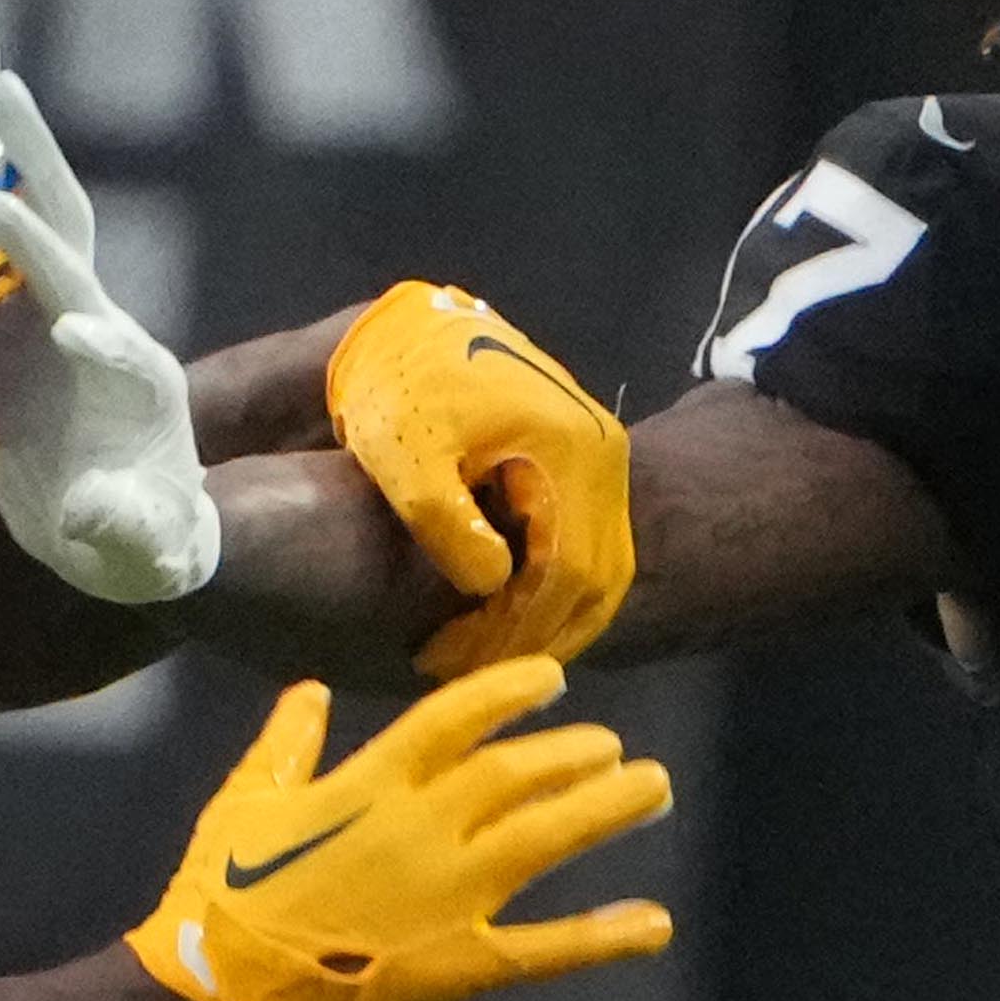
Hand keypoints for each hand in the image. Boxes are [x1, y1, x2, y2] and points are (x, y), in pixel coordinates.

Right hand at [0, 80, 220, 613]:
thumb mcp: (145, 551)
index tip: (66, 332)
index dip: (90, 332)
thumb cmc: (145, 546)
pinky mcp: (9, 342)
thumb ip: (127, 530)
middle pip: (71, 232)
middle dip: (38, 165)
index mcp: (135, 381)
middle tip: (0, 92)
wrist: (123, 538)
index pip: (112, 339)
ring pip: (23, 234)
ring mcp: (49, 326)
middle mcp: (95, 331)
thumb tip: (96, 511)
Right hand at [124, 662, 675, 1000]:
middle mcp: (416, 830)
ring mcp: (442, 897)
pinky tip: (654, 924)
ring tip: (654, 789)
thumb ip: (285, 745)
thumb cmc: (213, 899)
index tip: (554, 677)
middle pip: (515, 773)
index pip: (455, 717)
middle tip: (615, 747)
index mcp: (365, 787)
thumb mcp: (241, 805)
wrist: (206, 995)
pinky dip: (602, 937)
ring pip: (543, 838)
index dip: (511, 690)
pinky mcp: (453, 965)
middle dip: (574, 753)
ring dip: (605, 810)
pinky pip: (542, 948)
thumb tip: (310, 690)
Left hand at [320, 281, 632, 679]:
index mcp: (569, 451)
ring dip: (552, 618)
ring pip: (601, 567)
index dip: (514, 629)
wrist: (405, 327)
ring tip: (490, 654)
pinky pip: (589, 545)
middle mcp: (602, 454)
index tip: (454, 660)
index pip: (565, 572)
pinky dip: (556, 589)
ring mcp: (600, 455)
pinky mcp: (585, 460)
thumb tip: (495, 586)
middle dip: (538, 635)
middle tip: (475, 673)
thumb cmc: (397, 389)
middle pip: (597, 578)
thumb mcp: (407, 457)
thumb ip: (449, 522)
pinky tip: (507, 615)